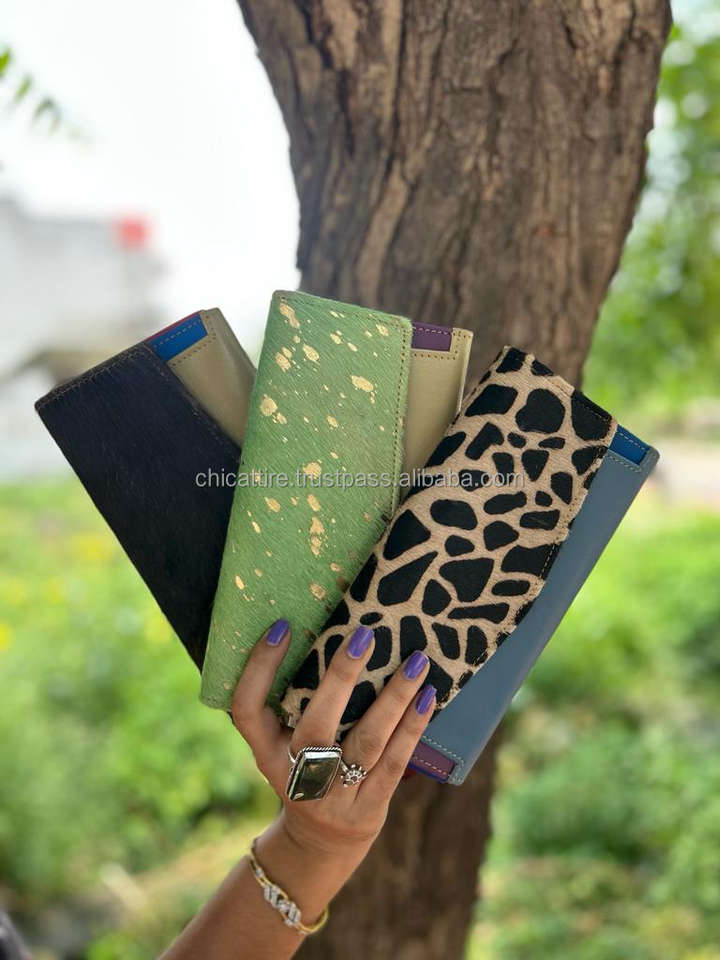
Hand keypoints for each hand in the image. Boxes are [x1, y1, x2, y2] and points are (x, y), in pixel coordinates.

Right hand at [230, 619, 435, 918]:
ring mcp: (333, 797)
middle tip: (364, 635)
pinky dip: (412, 728)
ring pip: (365, 742)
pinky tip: (428, 697)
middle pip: (314, 727)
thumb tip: (328, 629)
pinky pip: (394, 762)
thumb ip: (292, 701)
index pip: (247, 709)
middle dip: (340, 679)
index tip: (282, 627)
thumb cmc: (303, 768)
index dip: (259, 669)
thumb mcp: (283, 744)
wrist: (321, 842)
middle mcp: (295, 776)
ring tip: (416, 662)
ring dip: (393, 699)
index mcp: (265, 752)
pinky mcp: (368, 809)